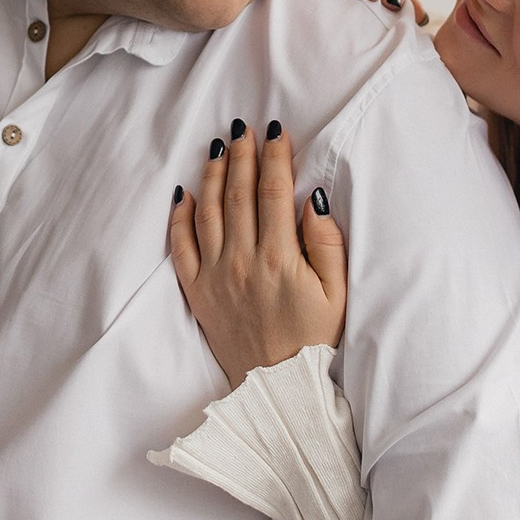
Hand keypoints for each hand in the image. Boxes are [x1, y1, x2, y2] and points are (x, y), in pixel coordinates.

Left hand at [167, 120, 347, 390]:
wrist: (279, 391)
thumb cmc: (315, 343)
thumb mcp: (338, 296)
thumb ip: (327, 246)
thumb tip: (311, 202)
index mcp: (280, 259)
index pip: (274, 193)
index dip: (275, 157)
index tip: (276, 132)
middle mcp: (242, 262)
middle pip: (239, 194)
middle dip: (242, 155)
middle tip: (243, 128)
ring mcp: (216, 277)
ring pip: (209, 212)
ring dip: (214, 175)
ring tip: (219, 148)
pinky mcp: (198, 294)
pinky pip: (182, 247)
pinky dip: (181, 216)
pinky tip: (185, 193)